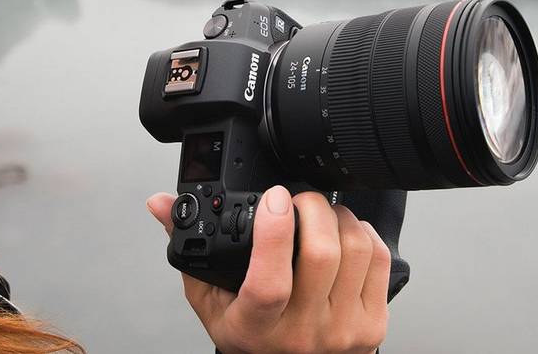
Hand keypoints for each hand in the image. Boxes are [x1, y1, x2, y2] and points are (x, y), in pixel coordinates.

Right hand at [147, 185, 389, 353]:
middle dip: (311, 207)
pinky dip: (363, 234)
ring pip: (354, 249)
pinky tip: (345, 234)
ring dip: (338, 216)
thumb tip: (160, 204)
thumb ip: (188, 250)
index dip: (274, 233)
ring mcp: (342, 331)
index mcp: (256, 327)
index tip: (272, 199)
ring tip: (321, 215)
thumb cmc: (251, 338)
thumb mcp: (211, 301)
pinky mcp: (372, 326)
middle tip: (297, 200)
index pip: (270, 281)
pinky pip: (378, 261)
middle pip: (321, 253)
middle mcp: (302, 333)